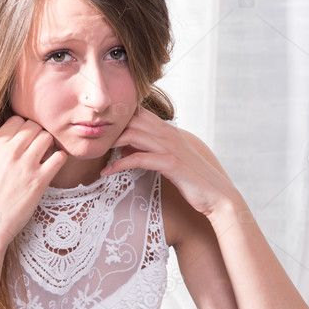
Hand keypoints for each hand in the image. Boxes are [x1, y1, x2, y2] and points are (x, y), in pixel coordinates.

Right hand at [0, 116, 67, 249]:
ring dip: (48, 144)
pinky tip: (53, 166)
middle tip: (37, 147)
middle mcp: (10, 152)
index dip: (22, 128)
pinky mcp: (40, 181)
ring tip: (45, 155)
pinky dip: (59, 159)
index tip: (23, 139)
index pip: (16, 120)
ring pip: (47, 137)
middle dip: (37, 134)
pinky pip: (59, 158)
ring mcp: (26, 165)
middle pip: (33, 126)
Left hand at [101, 106, 240, 216]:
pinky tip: (107, 172)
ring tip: (95, 153)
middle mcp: (169, 133)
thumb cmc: (193, 180)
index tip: (100, 129)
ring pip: (133, 134)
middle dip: (110, 128)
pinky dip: (119, 164)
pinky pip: (138, 158)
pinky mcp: (170, 163)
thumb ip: (151, 150)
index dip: (119, 117)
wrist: (217, 196)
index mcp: (169, 130)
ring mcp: (170, 146)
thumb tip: (127, 148)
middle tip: (91, 141)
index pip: (139, 111)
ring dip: (111, 143)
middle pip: (132, 118)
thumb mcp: (170, 160)